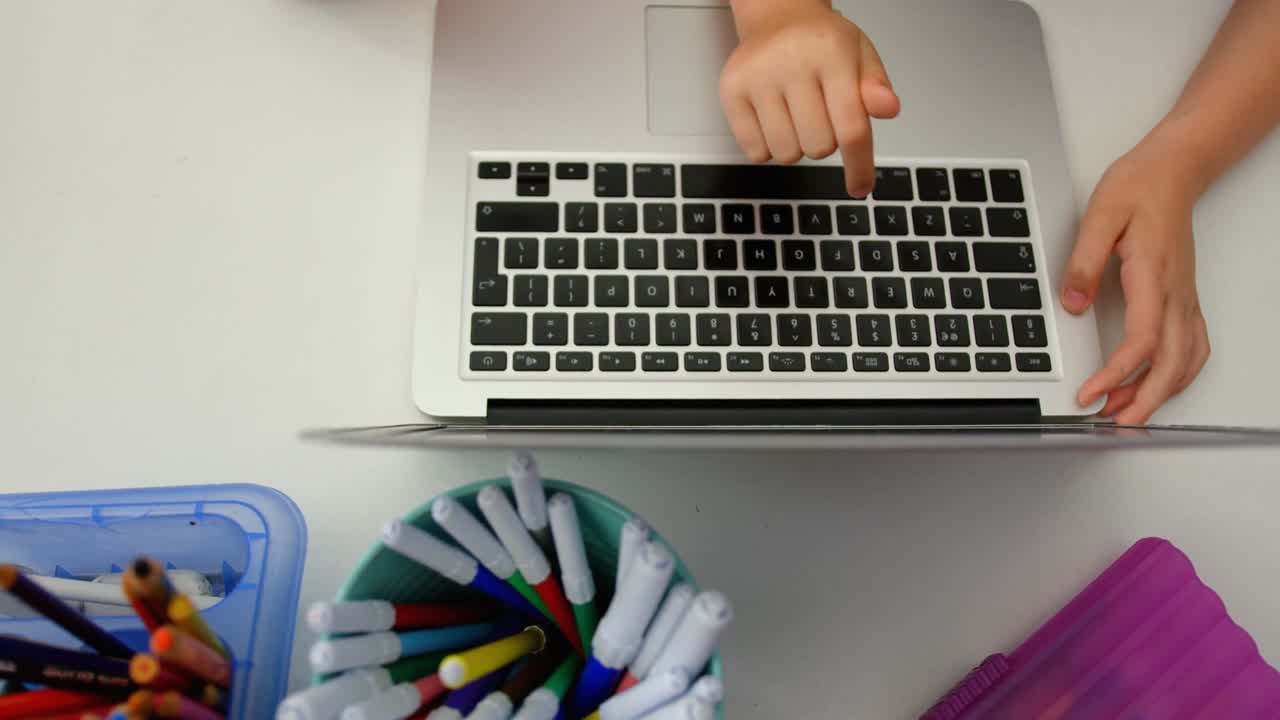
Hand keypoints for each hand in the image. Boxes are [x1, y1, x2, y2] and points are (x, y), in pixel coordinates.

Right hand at [720, 1, 899, 196]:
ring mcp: (757, 78)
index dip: (859, 165)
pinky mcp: (731, 91)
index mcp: (831, 53)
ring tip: (796, 116)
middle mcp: (791, 62)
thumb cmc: (821, 43)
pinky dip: (768, 147)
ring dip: (796, 146)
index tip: (860, 187)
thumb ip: (876, 86)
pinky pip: (755, 151)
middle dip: (825, 142)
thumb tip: (888, 109)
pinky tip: (774, 120)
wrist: (777, 18)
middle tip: (820, 115)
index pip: (851, 127)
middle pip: (818, 147)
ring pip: (785, 154)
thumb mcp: (861, 56)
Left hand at [1061, 130, 1210, 424]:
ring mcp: (1184, 298)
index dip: (1116, 375)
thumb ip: (1083, 261)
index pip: (1141, 342)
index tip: (1089, 394)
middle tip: (1111, 424)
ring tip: (1125, 412)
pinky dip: (1177, 375)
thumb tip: (1070, 302)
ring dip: (1160, 393)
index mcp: (1153, 277)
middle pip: (1171, 364)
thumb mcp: (1100, 216)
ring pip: (1185, 361)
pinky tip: (1156, 386)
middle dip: (1143, 401)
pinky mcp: (1184, 298)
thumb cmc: (1139, 188)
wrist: (1172, 170)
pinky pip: (1192, 348)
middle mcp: (1175, 294)